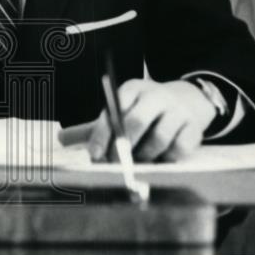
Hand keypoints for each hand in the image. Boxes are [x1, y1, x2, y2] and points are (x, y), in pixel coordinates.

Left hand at [84, 78, 215, 162]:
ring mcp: (176, 110)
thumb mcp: (120, 111)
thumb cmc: (145, 111)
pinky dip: (167, 159)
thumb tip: (60, 139)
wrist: (187, 100)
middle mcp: (155, 95)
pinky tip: (161, 159)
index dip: (102, 135)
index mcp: (132, 89)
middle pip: (136, 122)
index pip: (114, 110)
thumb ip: (94, 127)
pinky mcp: (193, 126)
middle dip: (122, 148)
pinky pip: (179, 148)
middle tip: (115, 164)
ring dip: (145, 156)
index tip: (94, 156)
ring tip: (139, 162)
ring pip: (158, 138)